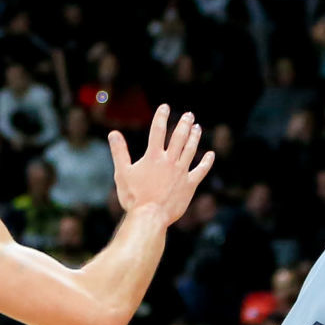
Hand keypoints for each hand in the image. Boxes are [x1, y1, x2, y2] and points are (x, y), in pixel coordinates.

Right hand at [110, 105, 214, 224]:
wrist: (150, 217)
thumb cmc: (133, 197)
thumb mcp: (122, 173)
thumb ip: (119, 152)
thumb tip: (113, 133)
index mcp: (153, 156)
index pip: (157, 130)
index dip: (161, 117)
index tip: (165, 107)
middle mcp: (169, 161)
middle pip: (179, 137)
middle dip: (184, 124)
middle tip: (189, 115)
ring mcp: (181, 172)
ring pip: (190, 150)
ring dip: (194, 137)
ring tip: (197, 128)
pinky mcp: (189, 185)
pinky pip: (201, 171)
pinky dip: (207, 162)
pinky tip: (211, 155)